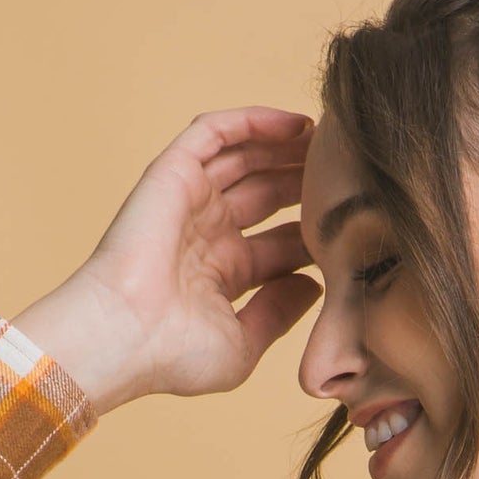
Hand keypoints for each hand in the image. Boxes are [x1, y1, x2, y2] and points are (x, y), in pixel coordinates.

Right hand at [11, 104, 320, 415]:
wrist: (124, 337)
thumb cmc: (174, 356)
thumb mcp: (243, 344)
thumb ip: (279, 314)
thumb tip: (315, 288)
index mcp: (222, 275)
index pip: (279, 244)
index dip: (315, 233)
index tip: (354, 228)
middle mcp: (206, 234)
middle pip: (265, 195)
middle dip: (304, 183)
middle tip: (347, 175)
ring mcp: (189, 202)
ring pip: (244, 158)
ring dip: (285, 147)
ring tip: (327, 141)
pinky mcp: (173, 174)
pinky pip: (215, 133)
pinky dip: (253, 122)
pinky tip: (294, 124)